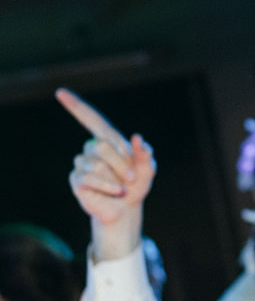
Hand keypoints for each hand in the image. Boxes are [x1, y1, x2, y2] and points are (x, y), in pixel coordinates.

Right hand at [57, 88, 155, 259]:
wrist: (126, 208)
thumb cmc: (136, 185)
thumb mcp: (147, 169)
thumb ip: (145, 154)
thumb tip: (137, 138)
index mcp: (108, 140)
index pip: (91, 118)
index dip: (76, 106)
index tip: (60, 92)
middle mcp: (92, 148)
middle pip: (102, 146)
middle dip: (121, 164)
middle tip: (130, 178)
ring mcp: (82, 164)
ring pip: (97, 165)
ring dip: (115, 178)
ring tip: (121, 188)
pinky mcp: (77, 180)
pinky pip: (90, 178)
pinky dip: (107, 186)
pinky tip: (114, 191)